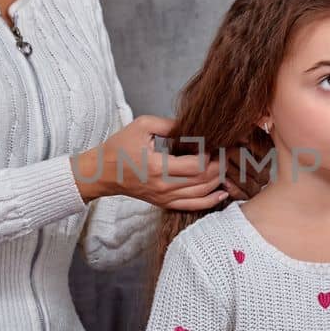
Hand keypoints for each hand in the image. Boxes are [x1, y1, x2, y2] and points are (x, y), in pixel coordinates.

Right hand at [72, 115, 235, 208]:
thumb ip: (169, 124)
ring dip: (218, 181)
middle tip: (227, 153)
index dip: (211, 156)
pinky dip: (209, 201)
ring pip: (201, 194)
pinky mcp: (164, 203)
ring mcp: (164, 198)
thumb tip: (193, 125)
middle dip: (219, 166)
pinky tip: (222, 193)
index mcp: (157, 167)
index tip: (218, 144)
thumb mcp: (142, 126)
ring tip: (226, 167)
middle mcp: (163, 186)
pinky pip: (192, 206)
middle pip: (203, 180)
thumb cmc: (119, 147)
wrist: (102, 173)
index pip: (196, 166)